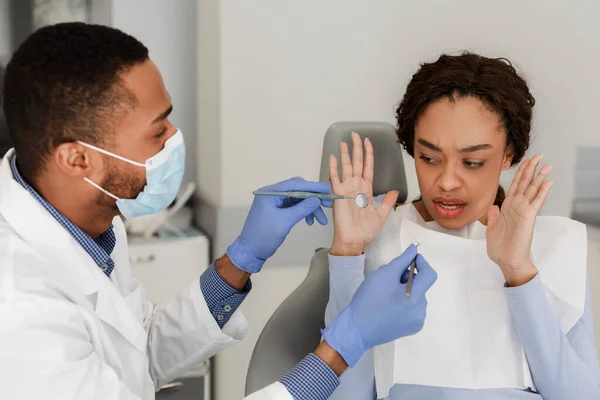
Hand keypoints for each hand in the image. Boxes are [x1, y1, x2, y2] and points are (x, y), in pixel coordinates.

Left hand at [227, 177, 331, 273]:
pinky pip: (294, 207)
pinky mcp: (277, 210)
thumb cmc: (263, 236)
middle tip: (328, 205)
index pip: (295, 184)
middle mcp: (272, 194)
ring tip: (321, 220)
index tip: (327, 189)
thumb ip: (302, 209)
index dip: (313, 186)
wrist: (250, 251)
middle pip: (298, 190)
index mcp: (270, 193)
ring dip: (310, 208)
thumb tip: (317, 199)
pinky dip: (303, 212)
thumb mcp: (285, 222)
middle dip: (313, 198)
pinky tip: (310, 221)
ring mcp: (275, 202)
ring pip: (298, 200)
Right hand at [322, 245, 436, 366]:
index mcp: (416, 298)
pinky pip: (412, 308)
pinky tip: (389, 305)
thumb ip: (402, 260)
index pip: (430, 274)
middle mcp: (421, 311)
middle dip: (407, 278)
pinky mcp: (411, 328)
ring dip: (405, 290)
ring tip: (385, 293)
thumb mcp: (384, 275)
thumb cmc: (369, 299)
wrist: (357, 328)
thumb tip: (414, 250)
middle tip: (387, 278)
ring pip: (416, 297)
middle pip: (421, 286)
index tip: (409, 258)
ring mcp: (417, 322)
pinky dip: (404, 302)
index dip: (422, 263)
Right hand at [329, 132, 398, 255]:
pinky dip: (334, 168)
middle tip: (355, 135)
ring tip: (344, 142)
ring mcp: (346, 190)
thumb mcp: (381, 215)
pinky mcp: (338, 194)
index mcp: (365, 190)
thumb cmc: (365, 231)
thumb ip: (386, 202)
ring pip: (346, 167)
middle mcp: (356, 187)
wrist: (354, 241)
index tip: (367, 142)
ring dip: (346, 154)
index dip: (368, 155)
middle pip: (357, 163)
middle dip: (357, 148)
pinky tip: (333, 157)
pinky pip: (335, 178)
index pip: (367, 168)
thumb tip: (394, 192)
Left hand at [486, 154, 552, 285]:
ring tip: (546, 164)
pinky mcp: (528, 217)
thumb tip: (493, 206)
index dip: (520, 173)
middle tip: (539, 155)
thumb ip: (493, 216)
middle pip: (525, 183)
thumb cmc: (500, 248)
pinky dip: (542, 191)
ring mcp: (524, 211)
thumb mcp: (491, 229)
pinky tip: (548, 182)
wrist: (506, 261)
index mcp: (508, 208)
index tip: (525, 162)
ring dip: (539, 176)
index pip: (515, 186)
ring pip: (532, 189)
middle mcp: (517, 207)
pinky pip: (537, 201)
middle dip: (531, 169)